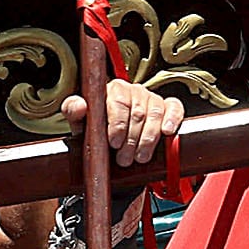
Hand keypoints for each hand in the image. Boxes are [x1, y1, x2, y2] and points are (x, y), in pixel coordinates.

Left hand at [61, 81, 184, 173]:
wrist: (112, 146)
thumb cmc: (97, 131)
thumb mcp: (81, 123)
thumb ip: (74, 111)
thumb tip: (80, 105)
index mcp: (113, 90)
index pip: (118, 102)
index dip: (117, 124)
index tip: (113, 143)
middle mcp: (133, 91)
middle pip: (137, 112)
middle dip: (131, 139)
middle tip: (124, 159)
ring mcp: (151, 98)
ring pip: (155, 114)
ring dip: (148, 139)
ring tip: (140, 157)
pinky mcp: (167, 106)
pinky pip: (174, 107)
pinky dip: (172, 119)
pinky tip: (167, 132)